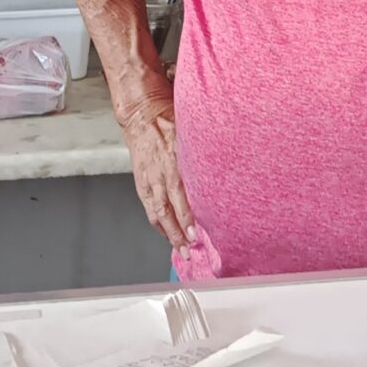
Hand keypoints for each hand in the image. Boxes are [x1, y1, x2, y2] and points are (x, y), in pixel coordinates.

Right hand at [117, 96, 193, 249]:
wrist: (141, 115)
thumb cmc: (168, 121)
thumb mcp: (188, 133)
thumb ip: (202, 153)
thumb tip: (225, 169)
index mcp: (170, 162)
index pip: (179, 196)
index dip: (186, 217)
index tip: (196, 233)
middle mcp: (157, 175)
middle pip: (166, 212)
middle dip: (177, 234)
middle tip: (189, 251)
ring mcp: (147, 181)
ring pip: (156, 214)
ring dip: (168, 234)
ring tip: (180, 249)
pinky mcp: (141, 183)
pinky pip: (149, 208)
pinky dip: (159, 224)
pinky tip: (167, 234)